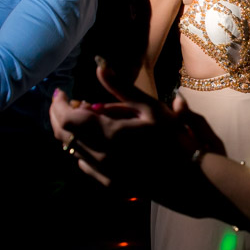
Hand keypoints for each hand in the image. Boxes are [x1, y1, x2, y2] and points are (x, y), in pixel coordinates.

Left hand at [49, 61, 225, 207]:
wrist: (191, 179)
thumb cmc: (174, 140)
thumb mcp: (150, 108)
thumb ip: (121, 87)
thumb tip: (99, 65)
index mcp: (109, 135)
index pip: (68, 119)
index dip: (58, 104)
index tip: (61, 92)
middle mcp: (101, 157)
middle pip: (64, 136)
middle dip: (58, 116)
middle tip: (64, 101)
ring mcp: (104, 174)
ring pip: (72, 151)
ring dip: (71, 132)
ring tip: (83, 117)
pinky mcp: (109, 185)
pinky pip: (85, 165)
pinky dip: (82, 149)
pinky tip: (93, 140)